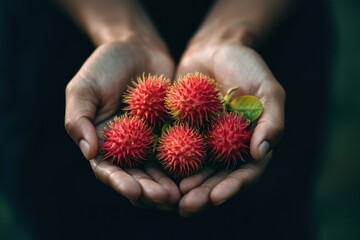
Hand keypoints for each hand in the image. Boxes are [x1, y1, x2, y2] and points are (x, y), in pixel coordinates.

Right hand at [64, 36, 179, 208]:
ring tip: (181, 194)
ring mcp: (152, 142)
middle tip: (165, 199)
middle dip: (150, 190)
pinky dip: (187, 164)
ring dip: (169, 184)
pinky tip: (197, 173)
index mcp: (104, 143)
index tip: (133, 190)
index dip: (120, 183)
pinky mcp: (172, 131)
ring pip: (160, 171)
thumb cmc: (105, 65)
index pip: (110, 171)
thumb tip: (89, 153)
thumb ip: (79, 120)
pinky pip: (180, 150)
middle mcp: (128, 148)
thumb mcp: (83, 88)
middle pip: (138, 177)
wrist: (138, 47)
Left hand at [176, 43, 284, 215]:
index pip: (245, 173)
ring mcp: (204, 142)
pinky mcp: (183, 131)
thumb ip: (271, 120)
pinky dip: (167, 164)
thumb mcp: (266, 89)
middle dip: (203, 194)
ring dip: (183, 186)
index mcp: (249, 144)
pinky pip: (174, 150)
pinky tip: (156, 174)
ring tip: (171, 197)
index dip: (232, 187)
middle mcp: (226, 148)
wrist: (215, 49)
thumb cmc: (246, 66)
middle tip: (187, 207)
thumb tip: (262, 153)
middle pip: (216, 178)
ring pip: (194, 170)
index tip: (217, 197)